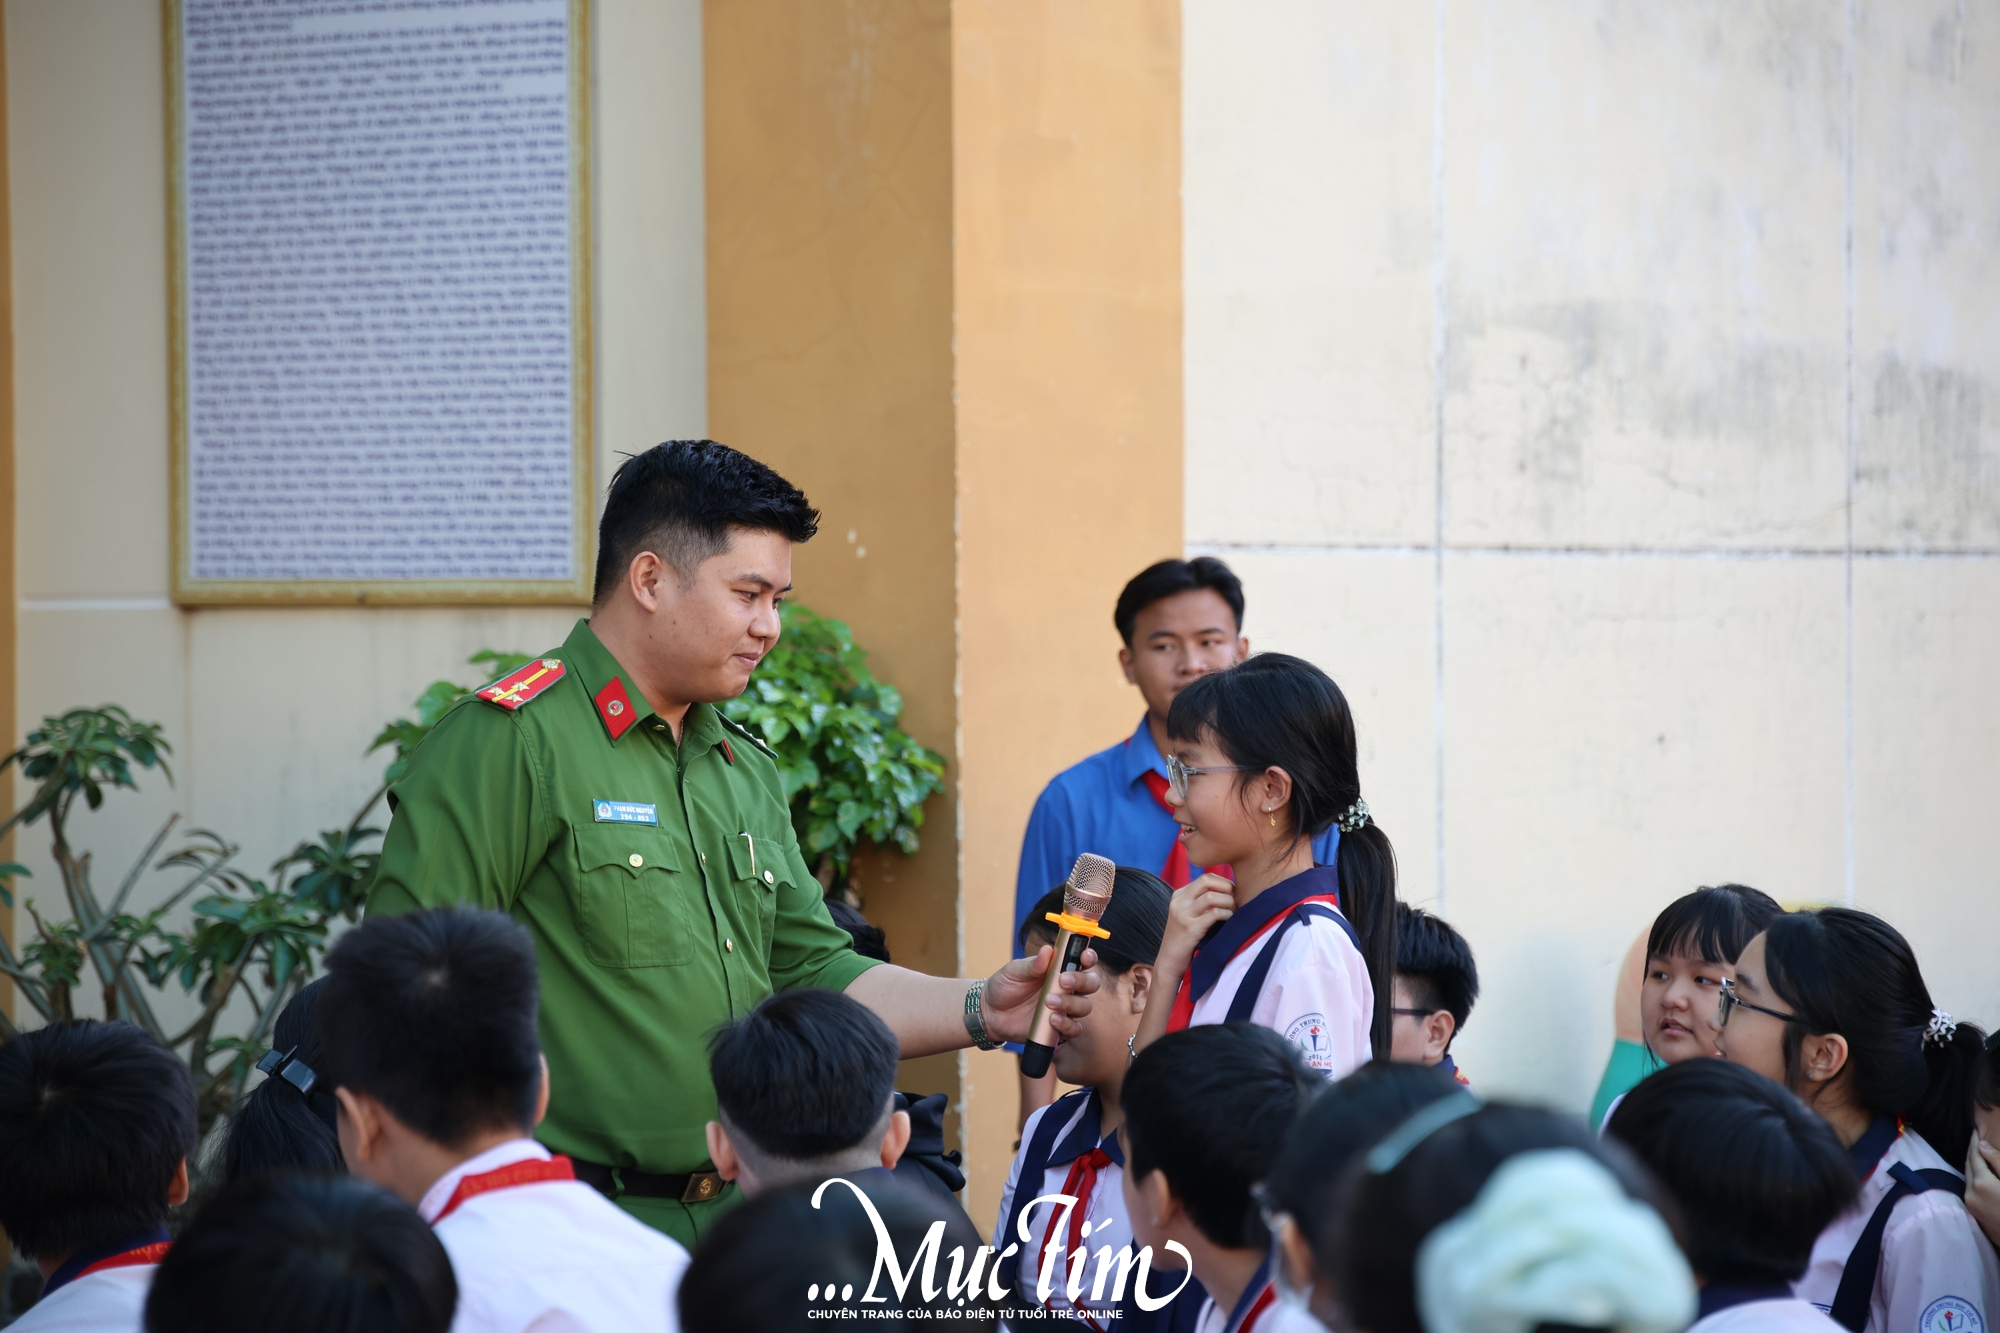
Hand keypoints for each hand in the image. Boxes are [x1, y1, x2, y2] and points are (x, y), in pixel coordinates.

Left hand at [980, 944, 1100, 1043]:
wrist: (991, 1013)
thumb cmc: (1005, 986)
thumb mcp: (1014, 971)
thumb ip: (1032, 964)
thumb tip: (1047, 950)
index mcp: (1059, 969)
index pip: (1083, 961)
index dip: (1089, 957)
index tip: (1084, 956)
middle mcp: (1067, 988)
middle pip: (1091, 983)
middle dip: (1082, 981)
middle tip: (1063, 981)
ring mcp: (1065, 1008)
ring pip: (1084, 1006)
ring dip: (1071, 1003)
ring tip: (1049, 1002)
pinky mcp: (1059, 1028)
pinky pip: (1074, 1029)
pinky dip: (1067, 1025)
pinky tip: (1052, 1019)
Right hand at [1159, 873, 1235, 969]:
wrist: (1170, 962)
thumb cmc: (1187, 940)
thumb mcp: (1190, 915)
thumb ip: (1202, 903)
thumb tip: (1231, 891)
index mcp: (1179, 895)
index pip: (1206, 877)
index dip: (1224, 883)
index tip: (1233, 895)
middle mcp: (1179, 901)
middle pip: (1207, 880)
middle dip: (1227, 887)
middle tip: (1235, 900)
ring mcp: (1182, 914)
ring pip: (1212, 896)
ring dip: (1228, 902)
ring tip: (1233, 912)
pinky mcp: (1190, 928)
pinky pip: (1214, 913)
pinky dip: (1227, 914)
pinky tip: (1230, 921)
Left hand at [1967, 1132, 1999, 1249]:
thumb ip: (1998, 1162)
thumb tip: (1982, 1145)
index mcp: (1982, 1184)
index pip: (1974, 1156)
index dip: (1975, 1142)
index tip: (1975, 1130)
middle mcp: (1971, 1193)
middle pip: (1968, 1166)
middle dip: (1972, 1151)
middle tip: (1975, 1138)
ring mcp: (1970, 1204)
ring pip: (1967, 1177)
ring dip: (1972, 1164)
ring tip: (1977, 1152)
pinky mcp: (1973, 1213)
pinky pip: (1969, 1188)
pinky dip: (1973, 1177)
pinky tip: (1980, 1173)